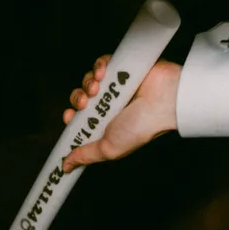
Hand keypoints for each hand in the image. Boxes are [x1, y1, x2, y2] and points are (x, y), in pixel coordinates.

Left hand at [58, 56, 179, 173]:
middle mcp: (109, 105)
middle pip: (81, 98)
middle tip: (84, 102)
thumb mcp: (109, 148)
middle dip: (77, 99)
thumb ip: (86, 155)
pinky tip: (102, 73)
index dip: (71, 116)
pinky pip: (102, 63)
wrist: (162, 101)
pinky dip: (98, 66)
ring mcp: (115, 85)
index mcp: (105, 124)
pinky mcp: (121, 67)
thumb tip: (66, 167)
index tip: (69, 115)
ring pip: (89, 80)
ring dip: (87, 83)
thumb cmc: (141, 127)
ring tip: (97, 87)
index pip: (79, 119)